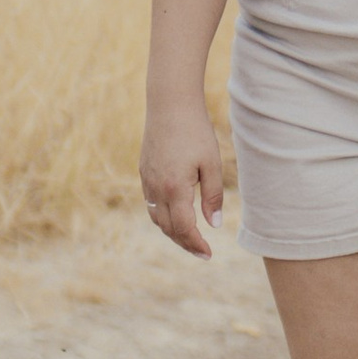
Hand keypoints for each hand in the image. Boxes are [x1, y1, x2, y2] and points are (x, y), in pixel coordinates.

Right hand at [141, 97, 226, 254]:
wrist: (169, 104)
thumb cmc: (195, 131)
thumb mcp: (212, 164)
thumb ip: (212, 196)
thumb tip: (213, 225)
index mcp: (175, 188)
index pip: (184, 228)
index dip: (196, 244)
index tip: (208, 254)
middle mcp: (156, 188)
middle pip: (168, 228)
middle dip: (185, 243)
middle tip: (202, 252)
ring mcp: (147, 181)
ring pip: (156, 218)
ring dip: (172, 232)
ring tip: (190, 238)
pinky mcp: (144, 172)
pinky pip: (150, 204)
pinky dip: (163, 216)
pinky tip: (176, 215)